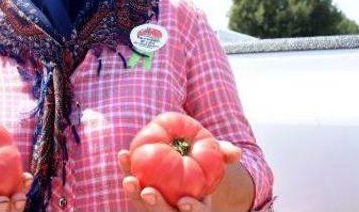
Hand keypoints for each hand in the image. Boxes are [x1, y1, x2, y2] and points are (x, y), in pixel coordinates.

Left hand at [117, 140, 241, 211]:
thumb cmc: (203, 162)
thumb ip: (222, 155)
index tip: (183, 202)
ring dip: (134, 194)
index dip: (191, 211)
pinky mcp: (141, 196)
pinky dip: (128, 172)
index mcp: (198, 208)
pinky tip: (124, 156)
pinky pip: (133, 188)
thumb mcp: (214, 158)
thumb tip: (235, 152)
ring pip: (144, 208)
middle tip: (148, 192)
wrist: (184, 162)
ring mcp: (157, 207)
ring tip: (129, 179)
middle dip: (155, 207)